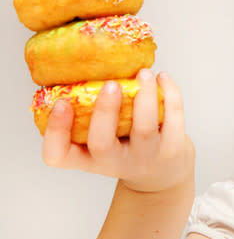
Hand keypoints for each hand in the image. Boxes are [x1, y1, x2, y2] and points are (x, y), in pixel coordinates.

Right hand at [41, 69, 194, 192]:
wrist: (162, 174)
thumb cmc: (126, 147)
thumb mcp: (103, 139)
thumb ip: (91, 114)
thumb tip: (87, 64)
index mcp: (88, 158)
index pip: (57, 156)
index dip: (55, 131)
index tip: (60, 103)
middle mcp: (114, 162)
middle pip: (101, 144)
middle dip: (105, 111)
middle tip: (110, 84)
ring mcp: (144, 157)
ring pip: (144, 129)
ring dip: (145, 96)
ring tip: (143, 73)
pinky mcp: (172, 150)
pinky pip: (174, 121)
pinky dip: (171, 95)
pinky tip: (163, 78)